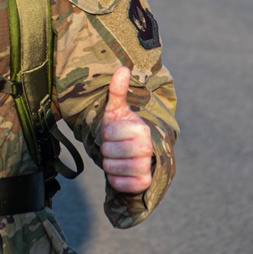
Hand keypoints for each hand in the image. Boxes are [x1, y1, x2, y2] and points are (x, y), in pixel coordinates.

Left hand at [100, 66, 153, 193]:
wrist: (132, 155)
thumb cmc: (121, 130)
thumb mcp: (115, 110)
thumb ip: (117, 91)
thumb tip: (122, 68)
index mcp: (141, 128)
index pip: (110, 133)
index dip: (105, 133)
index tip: (112, 132)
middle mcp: (147, 147)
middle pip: (109, 152)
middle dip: (105, 150)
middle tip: (112, 147)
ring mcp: (146, 166)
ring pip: (113, 168)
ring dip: (108, 164)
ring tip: (115, 158)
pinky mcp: (143, 183)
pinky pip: (120, 184)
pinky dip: (114, 180)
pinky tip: (119, 172)